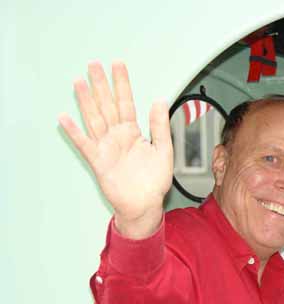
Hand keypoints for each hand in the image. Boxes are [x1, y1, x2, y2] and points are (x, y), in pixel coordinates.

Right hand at [59, 61, 172, 238]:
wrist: (145, 204)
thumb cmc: (154, 181)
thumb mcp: (164, 150)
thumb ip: (160, 126)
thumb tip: (159, 101)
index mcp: (133, 132)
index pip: (126, 102)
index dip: (122, 84)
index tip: (118, 64)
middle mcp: (117, 136)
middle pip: (106, 105)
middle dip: (100, 85)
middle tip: (93, 64)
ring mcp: (106, 147)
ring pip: (94, 119)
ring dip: (85, 101)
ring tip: (78, 82)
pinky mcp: (98, 161)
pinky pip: (84, 144)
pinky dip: (74, 132)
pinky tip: (65, 118)